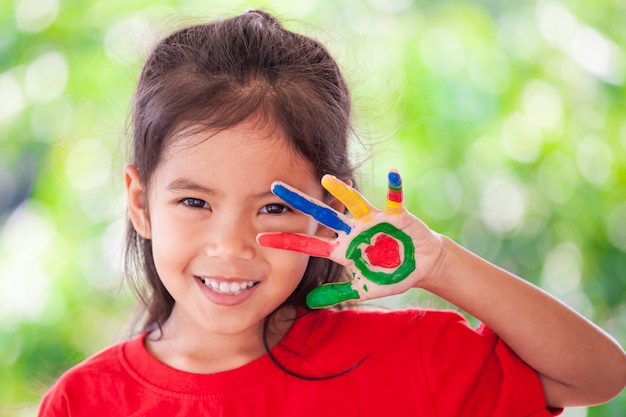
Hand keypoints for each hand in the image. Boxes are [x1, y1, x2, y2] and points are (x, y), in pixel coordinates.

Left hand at [257, 170, 444, 307]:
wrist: (420, 265)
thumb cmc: (390, 274)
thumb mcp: (362, 289)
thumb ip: (336, 294)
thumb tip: (308, 303)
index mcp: (342, 248)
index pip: (309, 244)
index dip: (286, 240)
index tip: (259, 237)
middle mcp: (352, 230)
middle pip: (322, 215)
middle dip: (300, 202)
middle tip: (275, 186)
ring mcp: (372, 221)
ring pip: (354, 203)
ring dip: (342, 192)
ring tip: (327, 180)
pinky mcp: (396, 215)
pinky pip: (394, 199)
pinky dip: (394, 187)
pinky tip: (392, 174)